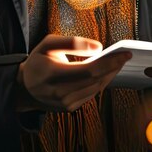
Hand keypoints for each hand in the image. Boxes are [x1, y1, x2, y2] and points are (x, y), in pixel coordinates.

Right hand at [16, 34, 132, 112]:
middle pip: (95, 80)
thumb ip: (72, 42)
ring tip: (118, 62)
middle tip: (125, 55)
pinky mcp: (70, 108)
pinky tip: (107, 72)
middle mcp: (59, 92)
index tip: (124, 53)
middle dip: (113, 67)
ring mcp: (65, 103)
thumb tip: (98, 48)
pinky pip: (91, 94)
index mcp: (52, 73)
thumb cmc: (38, 61)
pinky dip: (101, 82)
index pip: (89, 70)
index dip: (109, 62)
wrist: (25, 87)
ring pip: (96, 88)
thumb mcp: (48, 43)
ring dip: (110, 74)